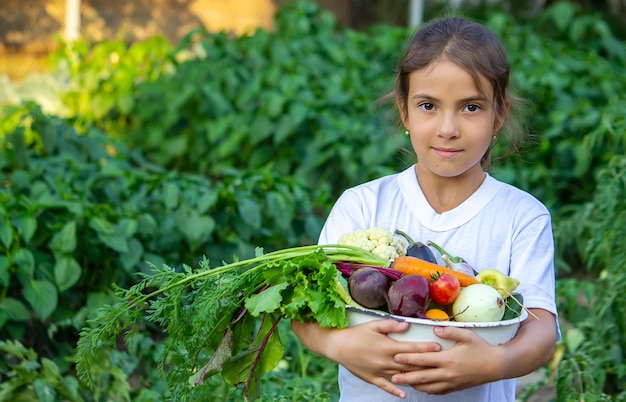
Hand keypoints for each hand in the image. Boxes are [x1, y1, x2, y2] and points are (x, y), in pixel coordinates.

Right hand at [325, 319, 440, 398]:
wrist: (338, 346)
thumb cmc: (356, 334)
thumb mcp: (373, 325)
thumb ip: (390, 325)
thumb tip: (407, 325)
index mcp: (387, 346)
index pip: (411, 348)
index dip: (426, 348)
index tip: (438, 347)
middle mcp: (386, 361)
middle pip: (410, 363)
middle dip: (426, 363)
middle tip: (439, 363)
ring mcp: (380, 371)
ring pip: (401, 376)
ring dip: (414, 377)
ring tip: (428, 378)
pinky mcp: (372, 378)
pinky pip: (386, 387)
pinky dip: (396, 391)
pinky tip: (404, 394)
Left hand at [390, 308, 556, 394]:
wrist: (496, 366)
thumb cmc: (481, 348)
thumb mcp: (467, 335)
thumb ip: (450, 331)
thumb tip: (434, 328)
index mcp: (448, 359)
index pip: (423, 360)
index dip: (408, 359)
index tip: (396, 357)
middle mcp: (448, 373)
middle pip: (422, 377)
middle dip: (405, 377)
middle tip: (391, 376)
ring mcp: (451, 382)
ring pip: (428, 387)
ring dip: (414, 385)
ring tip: (402, 382)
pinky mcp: (455, 388)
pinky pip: (438, 391)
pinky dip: (427, 390)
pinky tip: (420, 387)